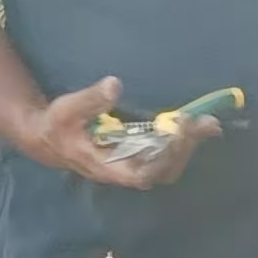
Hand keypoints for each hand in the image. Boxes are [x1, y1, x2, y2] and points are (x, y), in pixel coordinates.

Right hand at [16, 74, 219, 189]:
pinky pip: (166, 156)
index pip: (143, 172)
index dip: (164, 155)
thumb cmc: (58, 126)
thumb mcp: (68, 110)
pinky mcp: (138, 156)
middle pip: (164, 170)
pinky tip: (197, 126)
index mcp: (109, 167)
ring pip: (168, 166)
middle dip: (185, 148)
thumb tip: (115, 84)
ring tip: (207, 123)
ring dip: (189, 146)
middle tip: (205, 122)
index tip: (179, 128)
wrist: (50, 141)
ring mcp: (133, 165)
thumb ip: (91, 100)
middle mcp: (125, 172)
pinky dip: (183, 143)